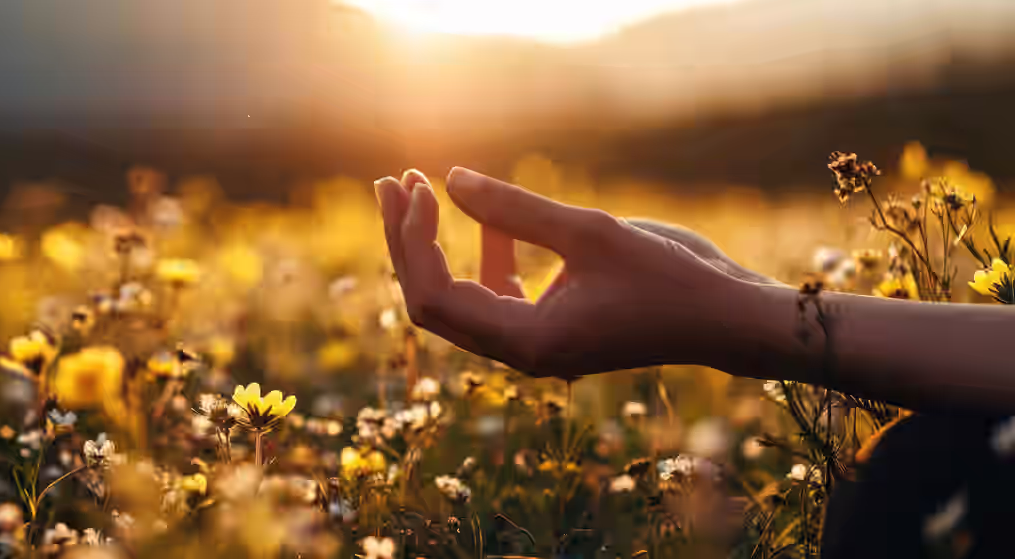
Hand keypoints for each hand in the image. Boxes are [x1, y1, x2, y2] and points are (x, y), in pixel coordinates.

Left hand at [374, 167, 776, 378]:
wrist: (726, 317)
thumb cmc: (668, 277)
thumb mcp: (590, 232)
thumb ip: (515, 209)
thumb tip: (449, 180)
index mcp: (526, 343)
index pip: (435, 298)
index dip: (412, 242)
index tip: (417, 185)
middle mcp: (521, 352)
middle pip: (434, 302)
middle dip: (407, 241)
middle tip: (390, 182)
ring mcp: (534, 344)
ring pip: (458, 299)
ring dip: (436, 246)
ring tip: (419, 188)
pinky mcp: (550, 328)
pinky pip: (495, 296)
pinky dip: (484, 257)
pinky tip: (489, 219)